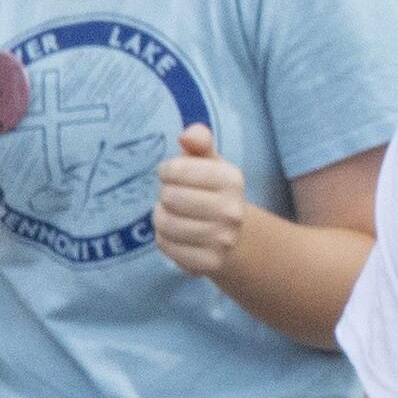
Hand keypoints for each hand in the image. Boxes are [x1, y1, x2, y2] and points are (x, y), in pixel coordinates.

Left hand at [154, 124, 248, 278]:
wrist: (236, 237)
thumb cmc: (213, 191)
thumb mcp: (209, 162)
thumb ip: (199, 141)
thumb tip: (189, 135)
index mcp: (232, 180)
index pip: (174, 170)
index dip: (168, 171)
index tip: (176, 176)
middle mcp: (232, 211)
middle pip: (168, 197)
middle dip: (166, 196)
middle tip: (177, 199)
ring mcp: (223, 240)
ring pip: (164, 223)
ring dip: (162, 218)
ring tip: (175, 216)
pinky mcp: (209, 263)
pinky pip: (165, 246)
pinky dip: (164, 239)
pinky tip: (177, 236)